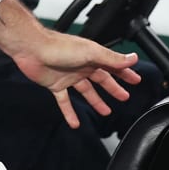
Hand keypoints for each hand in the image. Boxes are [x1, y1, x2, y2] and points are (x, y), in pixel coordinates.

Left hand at [8, 27, 141, 127]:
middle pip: (101, 79)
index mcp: (92, 56)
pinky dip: (70, 113)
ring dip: (96, 101)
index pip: (113, 66)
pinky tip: (75, 123)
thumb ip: (112, 58)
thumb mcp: (91, 53)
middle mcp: (82, 66)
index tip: (135, 79)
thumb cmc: (59, 46)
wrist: (33, 49)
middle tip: (124, 97)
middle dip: (113, 88)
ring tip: (105, 112)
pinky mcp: (56, 85)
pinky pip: (65, 102)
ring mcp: (69, 76)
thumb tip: (133, 58)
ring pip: (86, 91)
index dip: (125, 73)